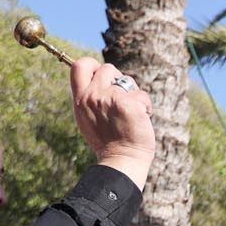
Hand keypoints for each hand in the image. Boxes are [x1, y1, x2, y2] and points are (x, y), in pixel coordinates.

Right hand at [70, 57, 155, 188]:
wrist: (121, 160)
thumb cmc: (108, 142)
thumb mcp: (89, 118)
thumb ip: (91, 98)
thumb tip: (100, 78)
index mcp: (80, 100)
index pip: (80, 66)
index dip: (93, 65)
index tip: (103, 76)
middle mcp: (93, 96)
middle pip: (108, 68)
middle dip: (118, 80)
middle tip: (123, 99)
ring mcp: (110, 99)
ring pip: (127, 80)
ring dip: (133, 94)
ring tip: (132, 113)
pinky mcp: (128, 104)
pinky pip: (142, 95)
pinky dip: (145, 106)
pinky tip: (142, 119)